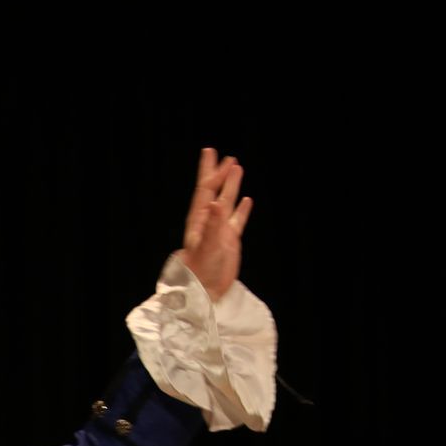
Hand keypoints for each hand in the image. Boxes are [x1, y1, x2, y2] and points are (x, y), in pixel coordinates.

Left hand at [177, 147, 251, 302]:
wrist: (205, 292)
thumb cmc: (201, 271)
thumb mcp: (207, 245)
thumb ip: (212, 224)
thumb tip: (215, 202)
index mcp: (199, 220)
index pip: (205, 190)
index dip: (209, 172)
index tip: (213, 153)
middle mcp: (209, 222)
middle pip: (214, 191)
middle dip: (219, 174)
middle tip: (226, 156)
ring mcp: (220, 230)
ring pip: (227, 202)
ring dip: (232, 186)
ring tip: (238, 169)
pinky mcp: (230, 241)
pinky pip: (237, 221)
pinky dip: (242, 210)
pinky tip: (246, 200)